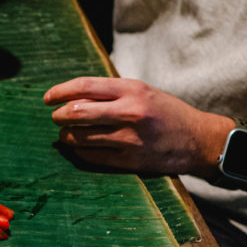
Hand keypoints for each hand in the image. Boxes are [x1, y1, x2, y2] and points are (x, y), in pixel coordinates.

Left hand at [43, 77, 228, 176]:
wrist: (198, 140)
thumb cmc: (165, 113)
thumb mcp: (142, 92)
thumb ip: (110, 93)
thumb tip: (69, 97)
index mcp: (132, 90)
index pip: (84, 86)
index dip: (60, 92)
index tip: (48, 99)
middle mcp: (129, 112)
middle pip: (76, 112)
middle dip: (58, 116)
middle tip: (56, 118)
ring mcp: (128, 138)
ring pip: (79, 137)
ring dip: (66, 135)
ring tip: (67, 133)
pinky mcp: (129, 160)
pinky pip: (90, 156)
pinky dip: (79, 151)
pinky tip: (80, 147)